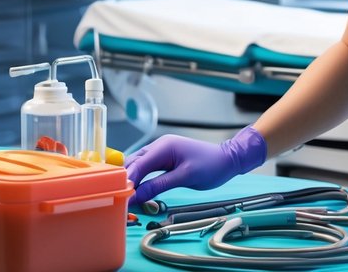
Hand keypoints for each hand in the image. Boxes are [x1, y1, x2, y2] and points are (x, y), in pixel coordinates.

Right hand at [123, 125, 266, 207]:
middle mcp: (159, 146)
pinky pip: (148, 169)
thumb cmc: (210, 166)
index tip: (119, 197)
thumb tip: (136, 196)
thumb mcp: (185, 177)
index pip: (138, 164)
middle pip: (134, 164)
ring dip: (132, 181)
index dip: (127, 181)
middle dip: (126, 181)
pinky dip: (141, 179)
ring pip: (139, 166)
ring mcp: (161, 152)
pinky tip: (137, 191)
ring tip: (126, 198)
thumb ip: (158, 185)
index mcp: (163, 146)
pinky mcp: (165, 159)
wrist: (228, 159)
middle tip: (119, 200)